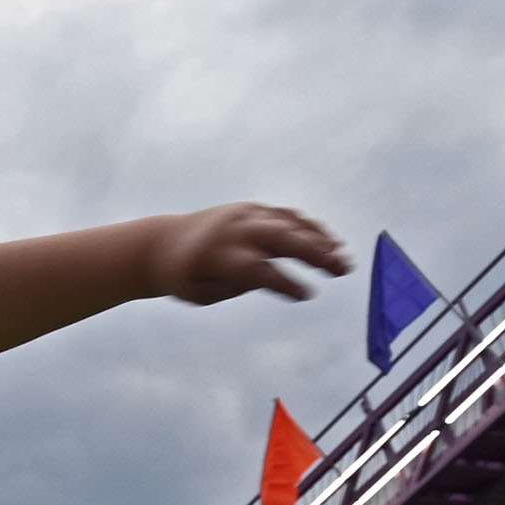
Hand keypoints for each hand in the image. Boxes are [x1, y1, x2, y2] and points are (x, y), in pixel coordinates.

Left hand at [145, 203, 348, 305]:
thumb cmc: (183, 277)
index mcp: (216, 256)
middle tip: (341, 269)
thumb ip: (236, 285)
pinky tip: (330, 243)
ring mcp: (244, 215)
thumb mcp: (201, 293)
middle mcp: (233, 230)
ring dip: (318, 240)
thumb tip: (275, 274)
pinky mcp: (251, 209)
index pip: (256, 269)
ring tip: (342, 260)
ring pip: (288, 224)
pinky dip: (308, 228)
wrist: (162, 243)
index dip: (282, 282)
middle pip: (279, 238)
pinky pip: (285, 216)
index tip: (305, 295)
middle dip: (312, 253)